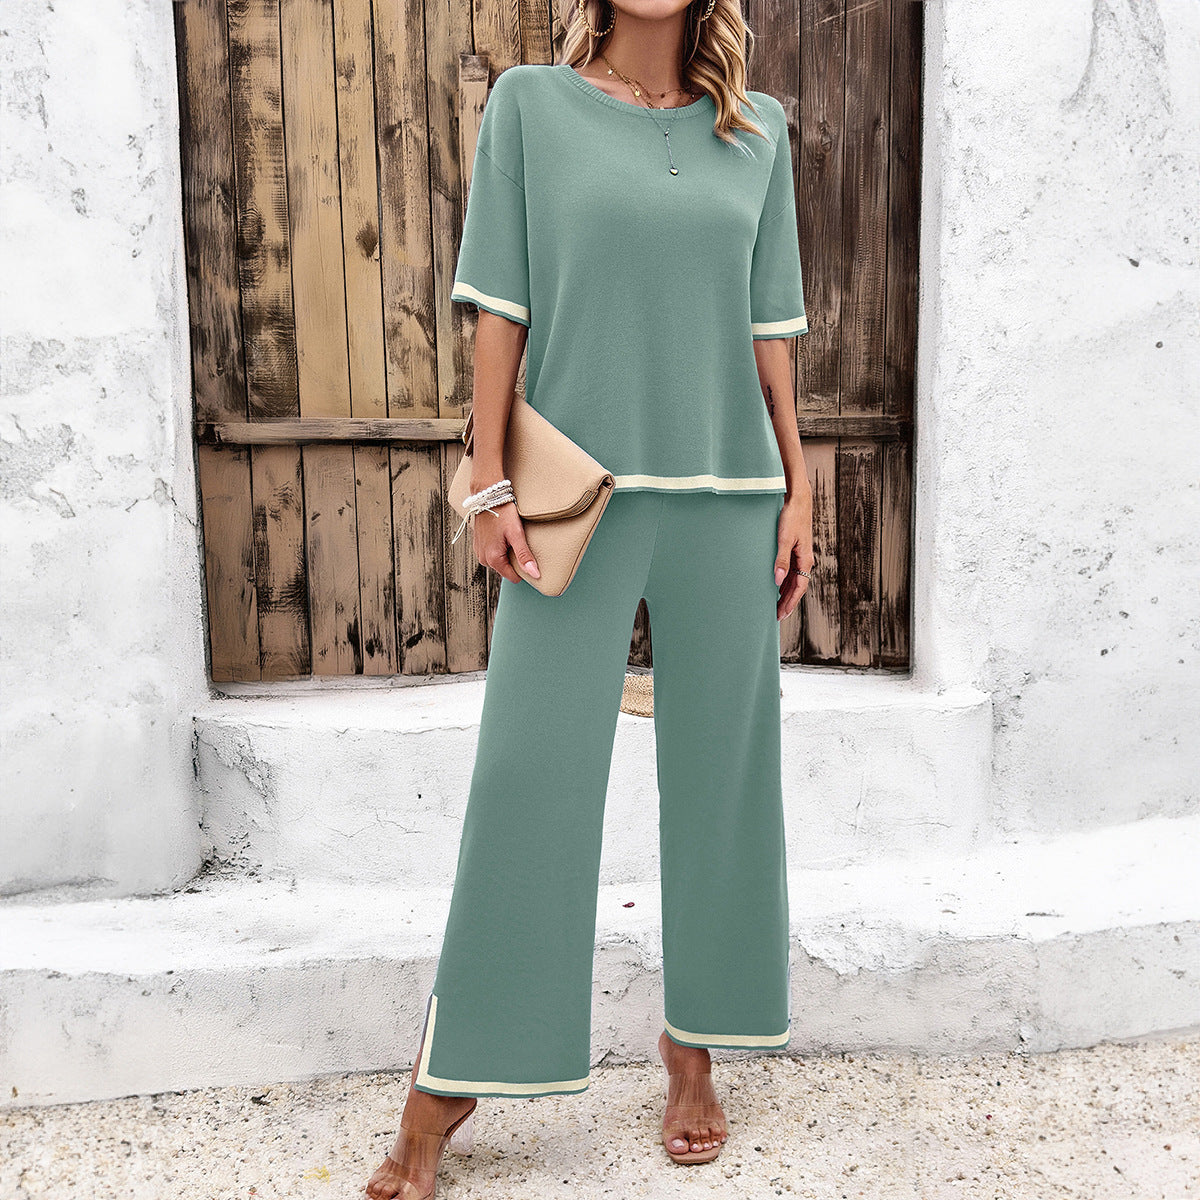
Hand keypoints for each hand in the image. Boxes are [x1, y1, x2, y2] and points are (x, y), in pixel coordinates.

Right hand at [471, 499, 539, 583]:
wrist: (487, 496)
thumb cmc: (502, 513)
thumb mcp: (516, 534)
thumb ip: (524, 556)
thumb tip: (535, 574)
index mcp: (493, 559)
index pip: (513, 577)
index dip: (523, 569)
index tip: (528, 556)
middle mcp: (484, 559)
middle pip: (506, 569)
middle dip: (514, 559)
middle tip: (518, 542)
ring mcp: (479, 552)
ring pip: (500, 561)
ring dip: (507, 553)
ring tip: (510, 537)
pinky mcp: (478, 545)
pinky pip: (493, 553)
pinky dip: (500, 547)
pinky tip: (502, 535)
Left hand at [774, 492, 813, 620]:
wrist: (798, 499)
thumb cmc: (792, 516)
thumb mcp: (784, 539)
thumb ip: (781, 560)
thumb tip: (777, 580)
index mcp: (805, 560)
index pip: (799, 588)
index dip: (790, 602)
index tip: (781, 614)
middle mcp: (805, 560)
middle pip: (797, 587)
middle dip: (788, 602)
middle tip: (777, 616)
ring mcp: (800, 555)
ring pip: (794, 580)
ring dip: (786, 593)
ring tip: (776, 605)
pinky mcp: (795, 550)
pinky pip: (791, 571)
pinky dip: (785, 581)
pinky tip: (777, 586)